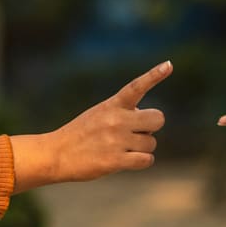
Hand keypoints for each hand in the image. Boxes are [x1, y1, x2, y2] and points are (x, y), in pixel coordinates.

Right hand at [41, 60, 170, 183]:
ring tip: (122, 149)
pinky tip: (127, 161)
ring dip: (142, 148)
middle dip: (151, 127)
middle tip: (137, 133)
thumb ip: (122, 113)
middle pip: (157, 119)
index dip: (154, 76)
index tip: (169, 65)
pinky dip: (141, 162)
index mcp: (112, 105)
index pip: (136, 86)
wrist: (57, 154)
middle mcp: (116, 119)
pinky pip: (146, 160)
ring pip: (152, 143)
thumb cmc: (81, 134)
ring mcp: (116, 140)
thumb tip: (146, 121)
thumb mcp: (99, 114)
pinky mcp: (115, 160)